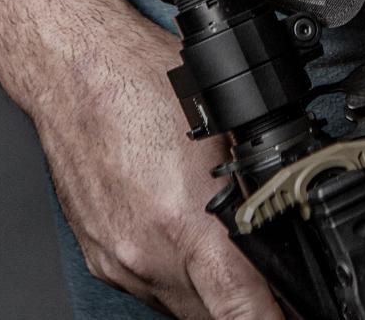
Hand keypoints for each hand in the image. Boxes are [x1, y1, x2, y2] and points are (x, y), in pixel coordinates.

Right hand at [33, 16, 285, 319]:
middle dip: (243, 302)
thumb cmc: (142, 79)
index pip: (239, 309)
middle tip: (267, 278)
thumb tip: (290, 221)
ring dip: (207, 289)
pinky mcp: (99, 254)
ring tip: (220, 245)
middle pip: (212, 314)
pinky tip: (180, 231)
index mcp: (185, 222)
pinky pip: (148, 284)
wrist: (74, 70)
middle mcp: (147, 252)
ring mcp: (119, 259)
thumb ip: (254, 184)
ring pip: (179, 303)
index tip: (289, 316)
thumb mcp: (225, 124)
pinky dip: (173, 271)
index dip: (272, 319)